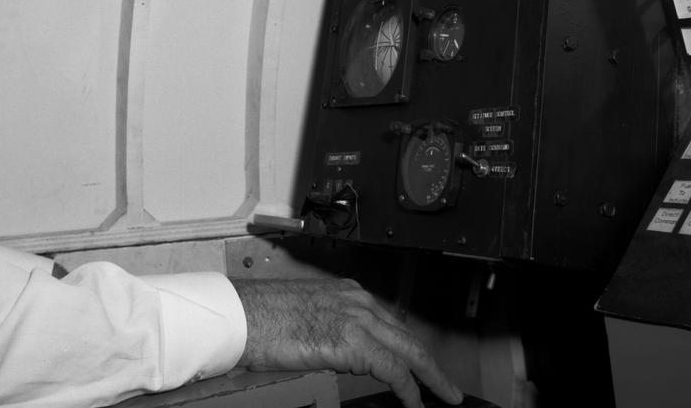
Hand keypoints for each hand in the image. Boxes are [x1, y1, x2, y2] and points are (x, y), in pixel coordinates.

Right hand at [231, 277, 462, 406]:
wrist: (243, 315)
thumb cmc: (262, 317)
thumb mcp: (306, 314)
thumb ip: (330, 329)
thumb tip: (338, 352)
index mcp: (346, 293)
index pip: (388, 322)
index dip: (406, 346)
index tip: (417, 363)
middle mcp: (357, 301)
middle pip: (406, 335)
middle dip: (429, 362)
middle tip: (447, 386)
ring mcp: (357, 319)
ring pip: (408, 349)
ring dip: (429, 375)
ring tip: (443, 395)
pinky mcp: (352, 341)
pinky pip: (393, 368)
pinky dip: (408, 388)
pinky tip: (414, 402)